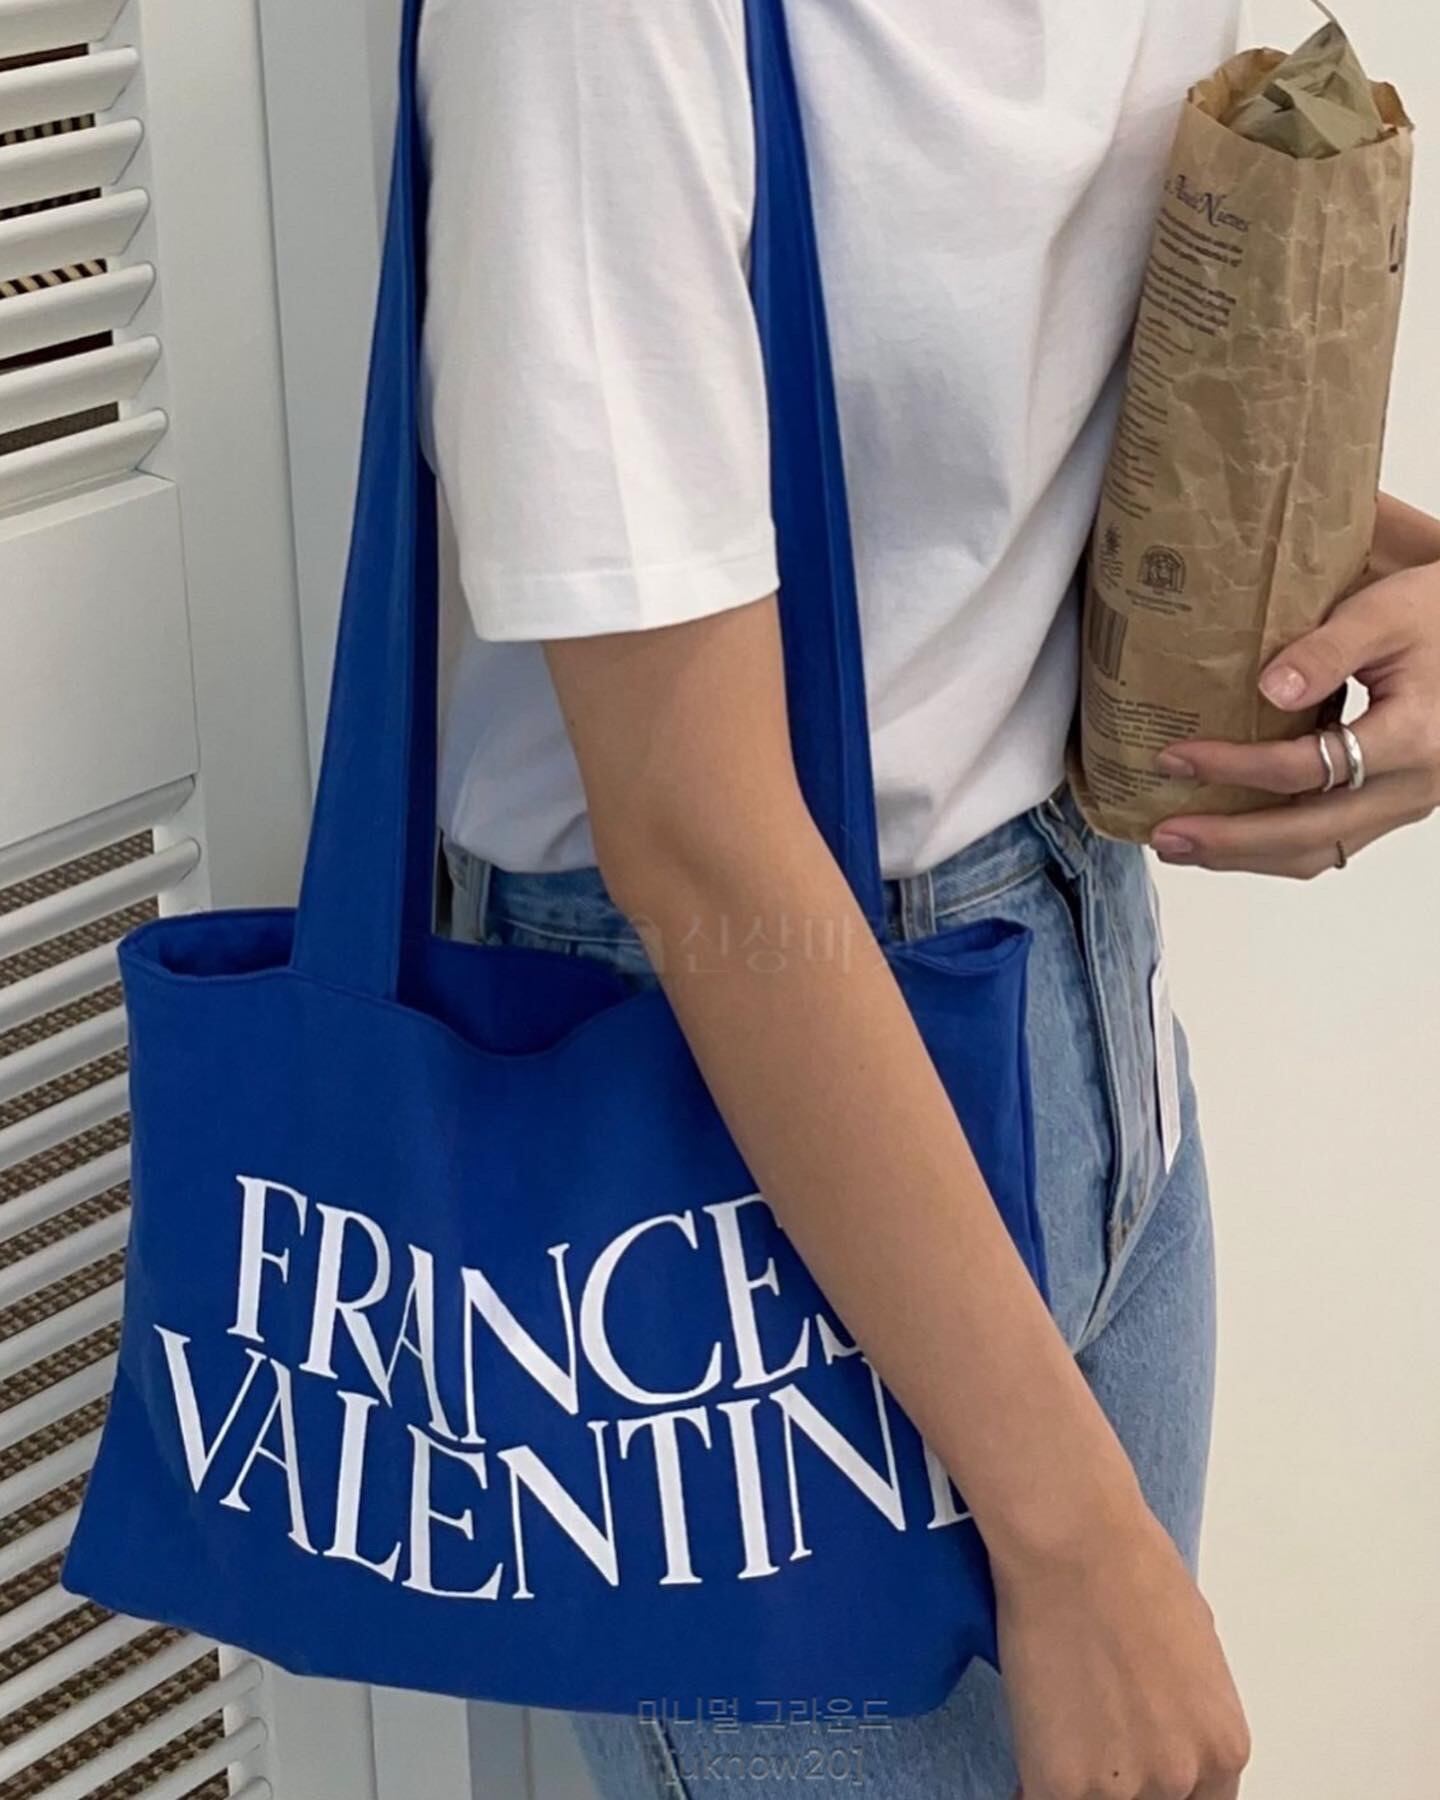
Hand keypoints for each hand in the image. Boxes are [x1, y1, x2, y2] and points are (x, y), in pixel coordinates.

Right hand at [999, 1499, 1250, 1798]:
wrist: (1072, 1541)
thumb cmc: (1129, 1565)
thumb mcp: (1192, 1648)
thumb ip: (1185, 1709)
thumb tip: (1164, 1722)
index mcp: (1221, 1746)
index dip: (1161, 1787)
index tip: (1136, 1777)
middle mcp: (1180, 1775)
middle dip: (1120, 1778)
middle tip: (1094, 1743)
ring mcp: (1121, 1784)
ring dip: (1077, 1779)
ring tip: (1058, 1735)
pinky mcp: (1060, 1781)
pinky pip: (1042, 1798)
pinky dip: (1033, 1779)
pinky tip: (1031, 1749)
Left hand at [1149, 502, 1439, 877]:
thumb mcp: (1387, 612)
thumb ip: (1329, 650)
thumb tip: (1271, 690)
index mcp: (1411, 737)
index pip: (1306, 769)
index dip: (1234, 768)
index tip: (1175, 757)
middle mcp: (1412, 786)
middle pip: (1307, 834)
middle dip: (1227, 841)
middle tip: (1164, 835)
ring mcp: (1405, 804)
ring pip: (1318, 850)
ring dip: (1245, 856)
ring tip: (1184, 845)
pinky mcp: (1394, 805)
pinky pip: (1330, 841)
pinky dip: (1274, 845)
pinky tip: (1232, 833)